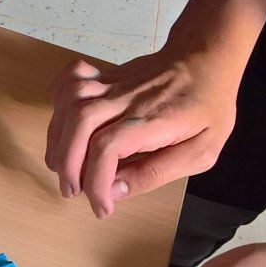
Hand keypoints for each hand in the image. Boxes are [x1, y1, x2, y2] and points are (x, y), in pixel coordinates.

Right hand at [44, 47, 240, 218]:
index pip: (108, 148)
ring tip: (60, 165)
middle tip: (72, 190)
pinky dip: (57, 102)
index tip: (102, 207)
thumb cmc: (208, 106)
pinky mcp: (105, 77)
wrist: (207, 59)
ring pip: (70, 102)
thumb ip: (158, 172)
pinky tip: (62, 123)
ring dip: (57, 139)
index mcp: (155, 120)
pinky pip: (70, 79)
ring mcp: (113, 85)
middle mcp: (128, 99)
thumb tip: (116, 190)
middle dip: (68, 164)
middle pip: (81, 124)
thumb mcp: (202, 151)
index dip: (97, 183)